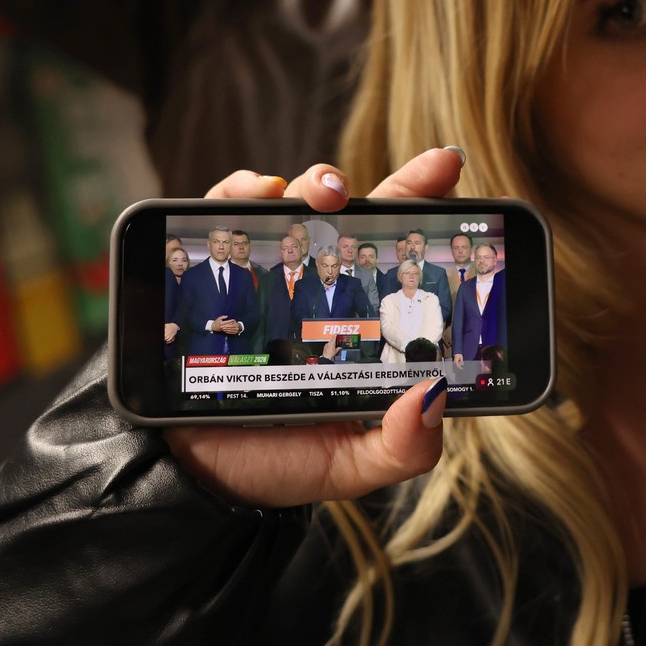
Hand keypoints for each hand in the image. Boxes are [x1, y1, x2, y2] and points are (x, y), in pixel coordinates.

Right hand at [165, 148, 465, 508]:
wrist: (193, 476)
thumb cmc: (276, 460)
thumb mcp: (353, 461)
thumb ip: (403, 443)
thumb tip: (435, 398)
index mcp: (359, 319)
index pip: (400, 257)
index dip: (429, 210)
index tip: (453, 170)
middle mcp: (319, 285)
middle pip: (363, 217)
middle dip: (399, 184)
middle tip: (426, 173)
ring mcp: (268, 271)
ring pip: (298, 201)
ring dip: (318, 181)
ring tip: (330, 189)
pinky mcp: (214, 269)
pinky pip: (224, 212)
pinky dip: (242, 190)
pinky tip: (262, 193)